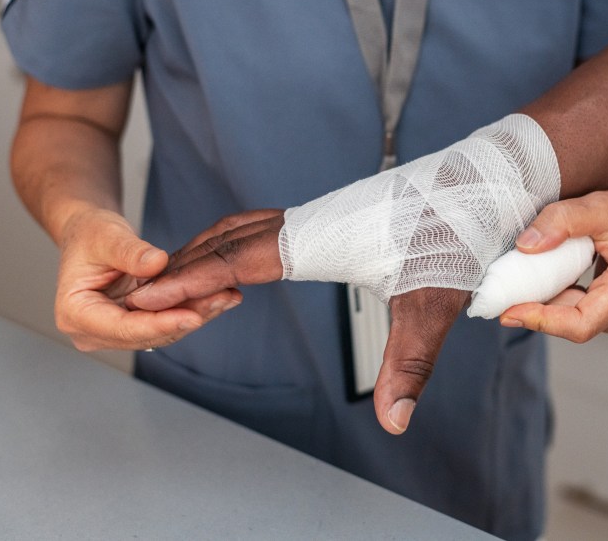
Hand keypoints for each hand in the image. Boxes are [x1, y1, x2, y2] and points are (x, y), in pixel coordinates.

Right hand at [55, 207, 240, 350]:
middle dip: (187, 317)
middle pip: (147, 333)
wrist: (91, 235)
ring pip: (162, 331)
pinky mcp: (135, 324)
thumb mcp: (106, 235)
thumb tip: (157, 264)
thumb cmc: (90, 234)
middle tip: (223, 298)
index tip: (193, 316)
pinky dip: (193, 308)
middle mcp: (93, 331)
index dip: (160, 323)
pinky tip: (220, 295)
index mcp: (75, 314)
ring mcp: (115, 331)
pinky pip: (167, 321)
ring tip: (228, 295)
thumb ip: (129, 251)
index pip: (123, 327)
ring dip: (197, 313)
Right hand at [127, 210, 468, 434]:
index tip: (146, 296)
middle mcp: (307, 221)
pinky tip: (230, 264)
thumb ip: (409, 361)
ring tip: (166, 281)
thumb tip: (395, 420)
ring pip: (237, 228)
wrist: (474, 186)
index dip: (187, 279)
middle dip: (177, 266)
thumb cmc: (453, 235)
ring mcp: (315, 216)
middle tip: (133, 294)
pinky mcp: (326, 217)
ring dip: (199, 252)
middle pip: (223, 239)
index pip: (234, 259)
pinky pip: (258, 227)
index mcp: (317, 238)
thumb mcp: (433, 303)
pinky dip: (226, 243)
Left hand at [501, 186, 607, 341]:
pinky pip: (582, 313)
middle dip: (536, 308)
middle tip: (502, 290)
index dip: (541, 321)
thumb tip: (525, 246)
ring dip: (548, 301)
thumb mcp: (601, 206)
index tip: (508, 311)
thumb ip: (562, 221)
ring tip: (524, 278)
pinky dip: (561, 297)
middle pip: (572, 322)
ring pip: (575, 319)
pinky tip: (546, 279)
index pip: (580, 324)